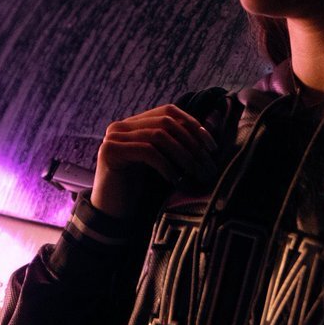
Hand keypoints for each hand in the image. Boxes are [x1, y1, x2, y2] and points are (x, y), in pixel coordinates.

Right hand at [90, 104, 219, 218]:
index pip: (169, 111)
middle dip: (192, 143)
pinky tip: (177, 180)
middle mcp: (122, 126)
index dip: (193, 124)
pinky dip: (167, 166)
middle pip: (166, 122)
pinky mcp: (111, 152)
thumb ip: (178, 143)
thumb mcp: (163, 161)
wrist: (113, 213)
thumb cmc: (141, 188)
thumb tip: (212, 126)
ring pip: (159, 135)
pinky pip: (148, 152)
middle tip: (208, 165)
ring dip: (183, 155)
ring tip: (196, 173)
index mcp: (135, 123)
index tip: (212, 147)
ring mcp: (114, 137)